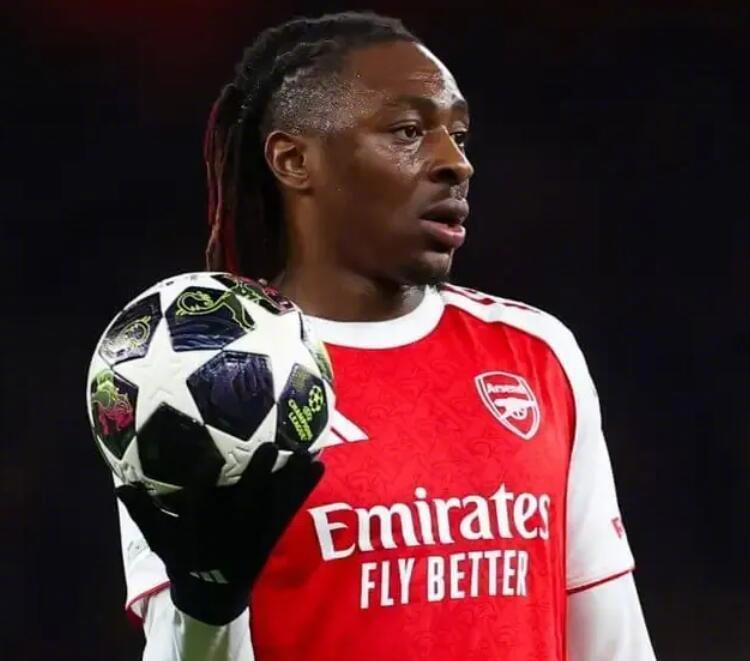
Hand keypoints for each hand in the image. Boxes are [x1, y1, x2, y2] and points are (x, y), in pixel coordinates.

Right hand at [116, 444, 322, 624]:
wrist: (214, 591)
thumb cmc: (185, 557)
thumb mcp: (159, 538)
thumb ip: (143, 511)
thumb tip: (120, 484)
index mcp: (201, 531)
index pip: (199, 506)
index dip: (203, 484)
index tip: (208, 459)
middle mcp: (231, 532)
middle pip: (246, 504)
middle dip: (257, 477)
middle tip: (267, 446)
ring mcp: (255, 534)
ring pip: (275, 505)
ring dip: (291, 480)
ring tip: (306, 453)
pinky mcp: (273, 534)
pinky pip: (290, 510)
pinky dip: (305, 488)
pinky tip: (320, 464)